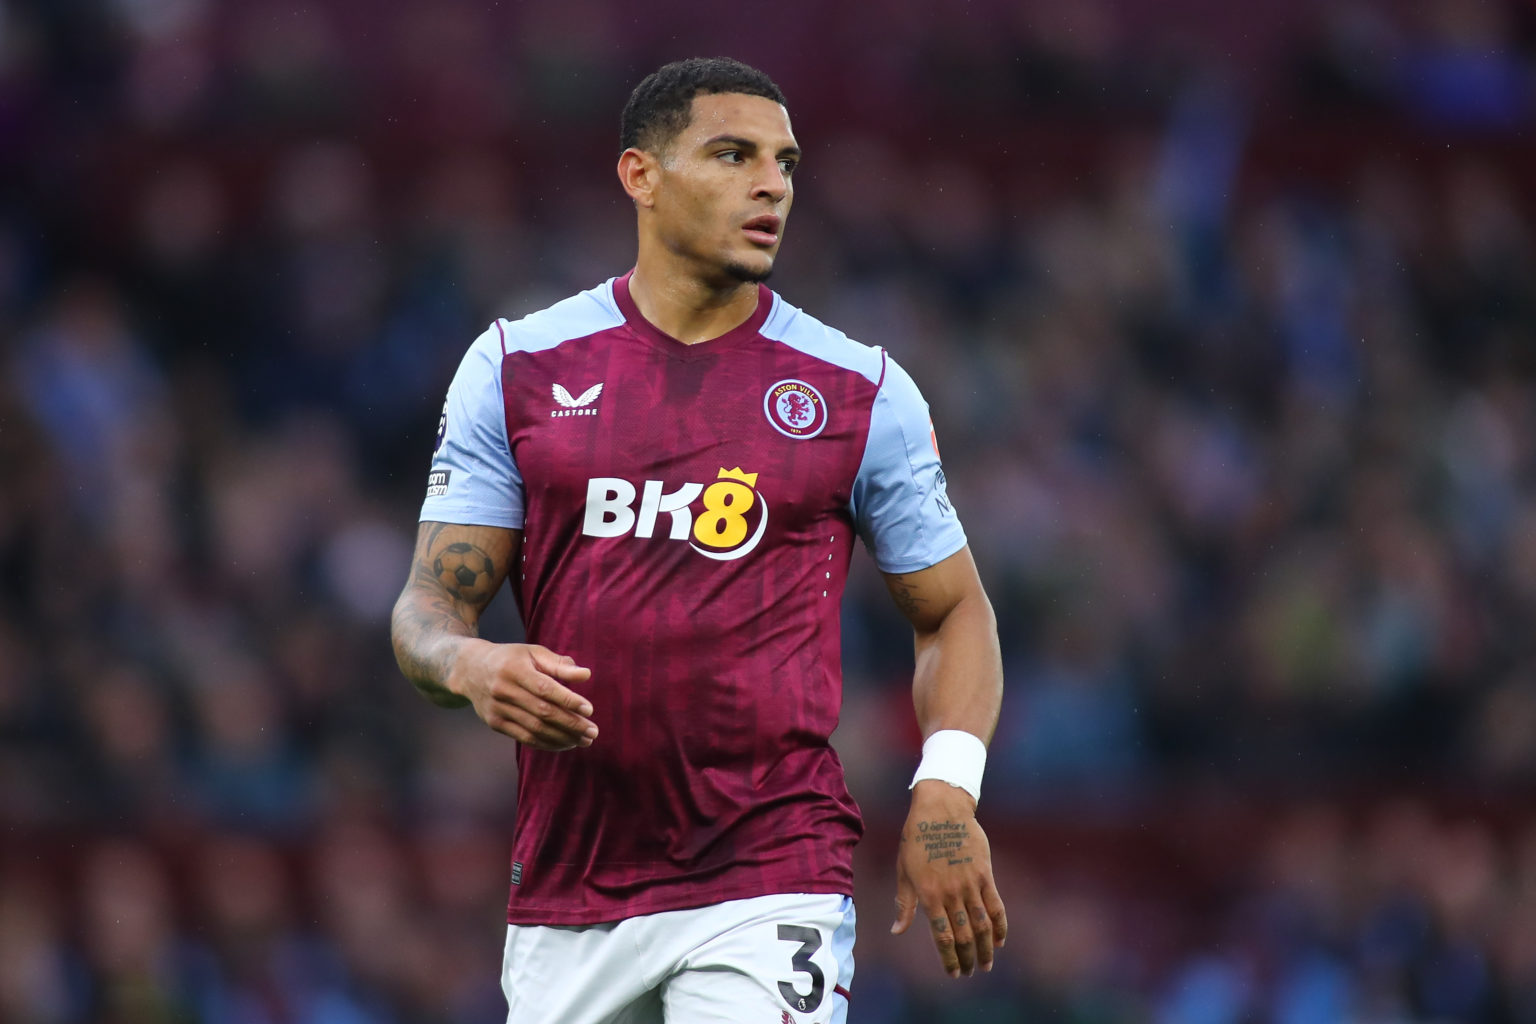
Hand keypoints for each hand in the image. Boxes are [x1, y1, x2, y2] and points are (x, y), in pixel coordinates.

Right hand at [446, 641, 597, 750]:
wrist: (470, 669)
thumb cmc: (511, 658)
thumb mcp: (533, 653)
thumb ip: (559, 664)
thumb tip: (586, 675)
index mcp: (515, 669)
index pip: (545, 688)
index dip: (568, 700)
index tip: (589, 709)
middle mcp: (503, 691)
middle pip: (542, 712)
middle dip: (571, 724)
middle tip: (593, 731)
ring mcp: (498, 709)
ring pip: (535, 729)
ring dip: (563, 738)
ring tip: (584, 740)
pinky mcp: (495, 724)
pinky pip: (524, 738)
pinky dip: (547, 743)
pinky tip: (565, 744)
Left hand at [891, 781, 1007, 977]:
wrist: (941, 809)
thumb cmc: (917, 839)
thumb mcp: (904, 871)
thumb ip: (904, 904)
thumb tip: (897, 931)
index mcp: (929, 895)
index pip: (942, 937)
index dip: (949, 959)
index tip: (954, 973)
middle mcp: (951, 893)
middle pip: (963, 936)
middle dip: (967, 958)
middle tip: (970, 972)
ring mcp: (970, 884)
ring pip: (982, 925)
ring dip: (986, 948)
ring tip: (987, 964)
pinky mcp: (985, 874)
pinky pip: (996, 905)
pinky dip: (1000, 925)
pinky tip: (1000, 939)